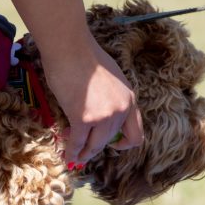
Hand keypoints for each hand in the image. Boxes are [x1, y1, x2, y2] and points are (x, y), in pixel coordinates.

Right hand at [40, 33, 143, 164]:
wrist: (70, 47)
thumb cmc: (85, 56)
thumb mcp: (110, 79)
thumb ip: (111, 98)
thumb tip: (99, 112)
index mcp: (130, 98)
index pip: (136, 134)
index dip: (123, 143)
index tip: (111, 143)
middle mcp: (121, 110)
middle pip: (110, 140)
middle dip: (96, 147)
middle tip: (83, 149)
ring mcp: (104, 116)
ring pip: (95, 145)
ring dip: (84, 154)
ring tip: (76, 158)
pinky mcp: (85, 118)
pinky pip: (78, 142)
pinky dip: (72, 151)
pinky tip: (67, 155)